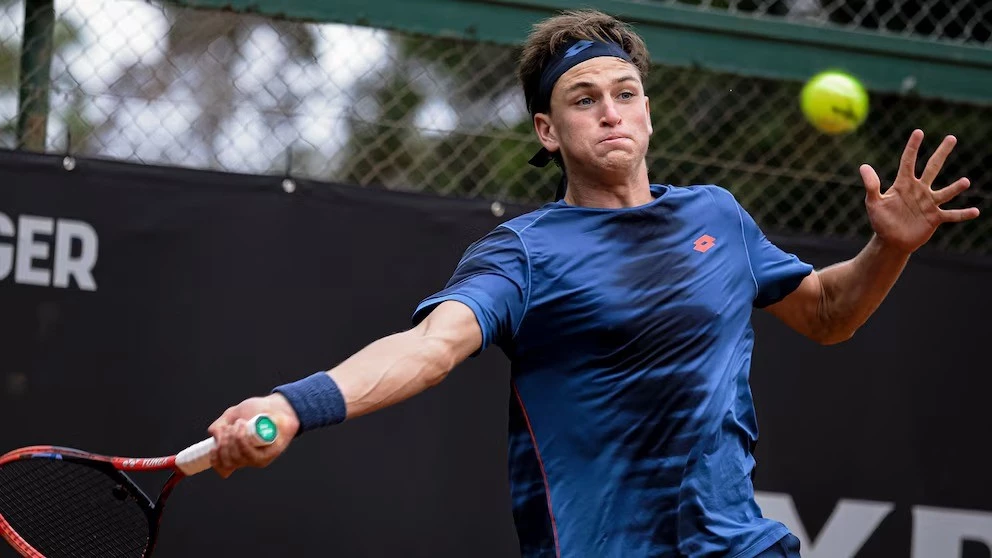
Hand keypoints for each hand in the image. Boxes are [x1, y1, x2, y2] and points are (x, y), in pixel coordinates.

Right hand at [207, 393, 299, 477]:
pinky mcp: (268, 456)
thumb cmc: (256, 411)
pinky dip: (241, 441)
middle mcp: (246, 459)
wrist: (276, 405)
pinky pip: (249, 455)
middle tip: (229, 427)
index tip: (214, 446)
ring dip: (232, 439)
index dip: (214, 459)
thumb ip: (219, 426)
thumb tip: (214, 438)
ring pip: (236, 458)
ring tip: (239, 424)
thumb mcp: (232, 415)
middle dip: (223, 443)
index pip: (222, 467)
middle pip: (227, 461)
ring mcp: (257, 459)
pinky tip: (243, 428)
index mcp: (236, 453)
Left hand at [860, 129, 979, 253]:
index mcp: (903, 184)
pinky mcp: (935, 218)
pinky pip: (951, 215)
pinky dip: (962, 214)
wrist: (891, 241)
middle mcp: (919, 190)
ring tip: (965, 181)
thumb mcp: (873, 203)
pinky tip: (975, 211)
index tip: (918, 132)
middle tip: (951, 138)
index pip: (908, 162)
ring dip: (955, 188)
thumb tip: (863, 166)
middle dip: (941, 153)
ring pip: (945, 192)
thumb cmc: (881, 220)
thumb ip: (871, 185)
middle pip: (932, 168)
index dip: (913, 148)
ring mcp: (929, 203)